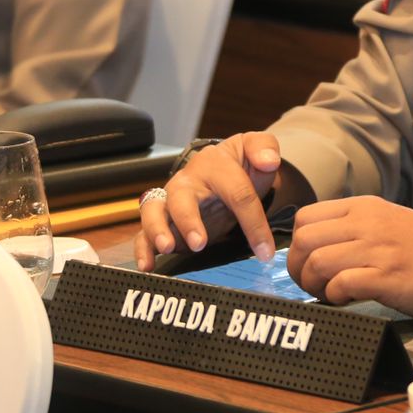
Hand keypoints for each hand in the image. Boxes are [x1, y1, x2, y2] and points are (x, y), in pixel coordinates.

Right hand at [134, 133, 281, 270]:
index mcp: (213, 165)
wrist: (220, 170)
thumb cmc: (239, 164)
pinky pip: (144, 232)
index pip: (236, 193)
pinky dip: (143, 249)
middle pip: (181, 197)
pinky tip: (147, 266)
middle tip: (199, 243)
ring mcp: (170, 200)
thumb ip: (264, 147)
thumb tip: (269, 159)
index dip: (253, 223)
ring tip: (166, 248)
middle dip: (188, 220)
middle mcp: (187, 182)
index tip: (265, 251)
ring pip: (153, 211)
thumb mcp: (254, 149)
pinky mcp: (162, 220)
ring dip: (157, 230)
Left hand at [285, 196, 412, 317]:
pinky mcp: (388, 277)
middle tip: (311, 285)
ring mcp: (377, 249)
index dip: (297, 245)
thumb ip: (356, 228)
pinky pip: (340, 284)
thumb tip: (317, 248)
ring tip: (329, 294)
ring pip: (316, 261)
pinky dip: (335, 297)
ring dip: (313, 285)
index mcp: (364, 207)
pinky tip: (349, 300)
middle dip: (297, 268)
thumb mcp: (390, 221)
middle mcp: (366, 223)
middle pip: (303, 240)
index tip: (307, 263)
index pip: (305, 218)